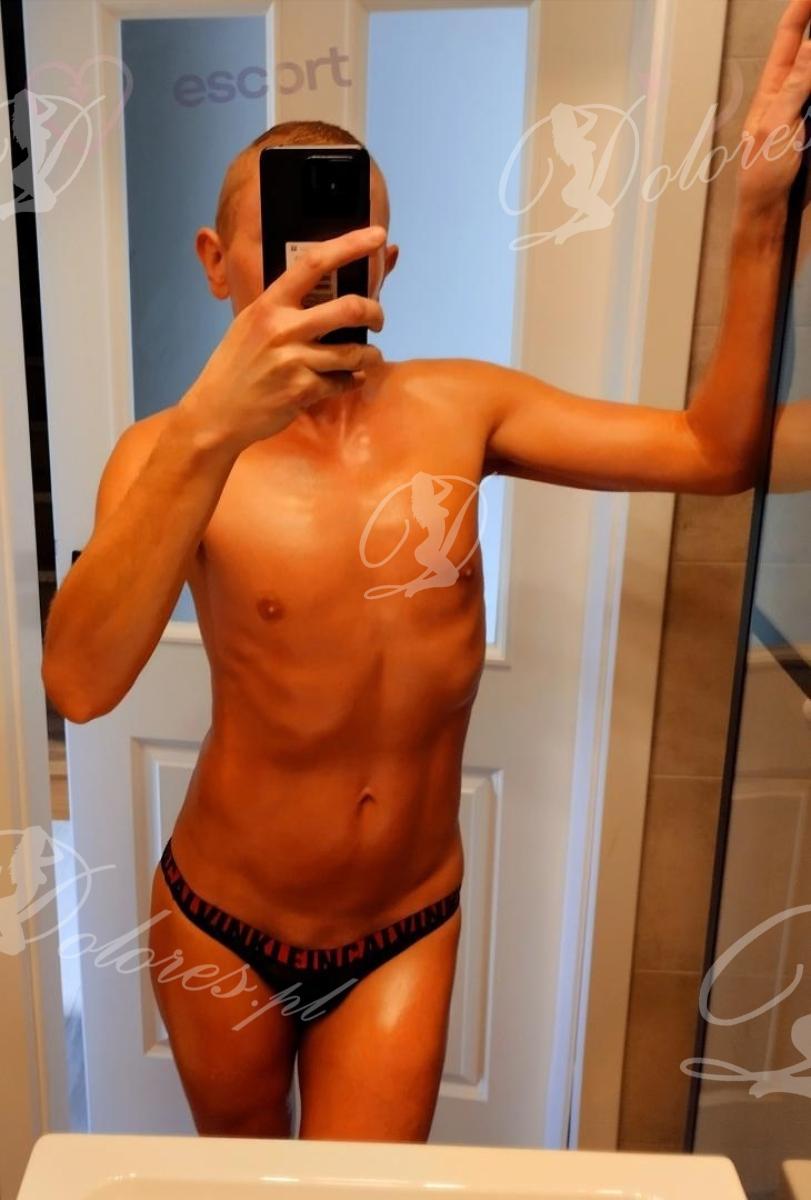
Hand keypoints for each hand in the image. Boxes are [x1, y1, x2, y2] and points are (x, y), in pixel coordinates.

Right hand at [180, 225, 386, 453]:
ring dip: (370, 355)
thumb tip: (330, 292)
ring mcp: (293, 361)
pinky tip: (347, 380)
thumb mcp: (252, 323)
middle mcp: (282, 328)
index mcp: (270, 304)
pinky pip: (343, 382)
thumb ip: (286, 307)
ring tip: (368, 357)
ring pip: (354, 352)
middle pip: (350, 308)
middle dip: (375, 312)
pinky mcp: (302, 391)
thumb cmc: (237, 365)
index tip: (377, 234)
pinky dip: (351, 381)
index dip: (351, 245)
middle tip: (378, 319)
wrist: (216, 411)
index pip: (314, 263)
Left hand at [736, 0, 810, 216]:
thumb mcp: (777, 128)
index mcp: (772, 91)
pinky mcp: (810, 125)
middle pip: (806, 50)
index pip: (788, 40)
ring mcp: (799, 110)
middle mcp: (786, 94)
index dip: (800, 10)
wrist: (767, 212)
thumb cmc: (764, 175)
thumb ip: (794, 88)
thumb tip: (809, 46)